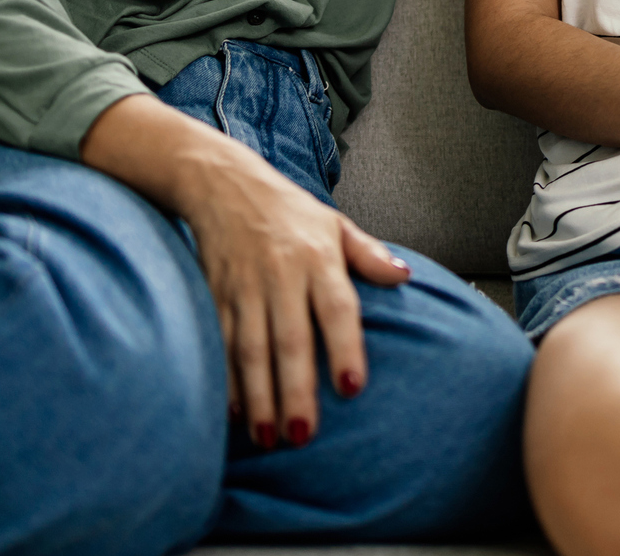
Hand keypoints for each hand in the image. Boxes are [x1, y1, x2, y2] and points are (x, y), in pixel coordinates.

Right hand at [82, 97, 410, 450]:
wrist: (221, 182)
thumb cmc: (286, 210)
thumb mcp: (334, 223)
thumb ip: (369, 255)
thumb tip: (404, 276)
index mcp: (317, 257)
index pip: (335, 307)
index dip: (344, 348)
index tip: (351, 387)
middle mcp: (280, 274)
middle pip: (289, 339)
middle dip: (294, 389)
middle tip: (302, 434)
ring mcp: (244, 287)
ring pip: (250, 349)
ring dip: (258, 397)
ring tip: (268, 437)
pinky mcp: (215, 295)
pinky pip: (220, 344)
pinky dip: (225, 381)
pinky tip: (234, 414)